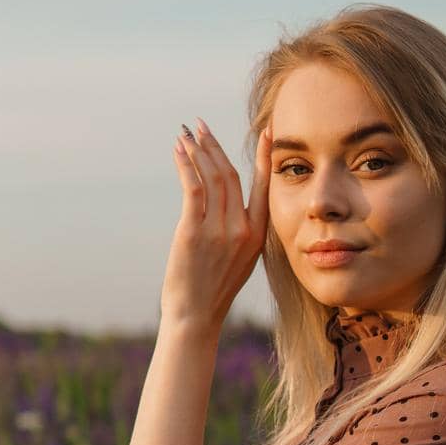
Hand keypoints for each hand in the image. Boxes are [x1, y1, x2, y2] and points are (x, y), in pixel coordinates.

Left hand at [161, 117, 271, 329]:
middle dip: (214, 146)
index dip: (265, 156)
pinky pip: (192, 188)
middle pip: (230, 175)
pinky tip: (178, 153)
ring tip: (186, 135)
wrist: (195, 317)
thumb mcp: (240, 260)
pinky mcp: (194, 232)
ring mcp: (219, 231)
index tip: (267, 130)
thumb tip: (228, 202)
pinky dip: (185, 166)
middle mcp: (242, 230)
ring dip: (197, 151)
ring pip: (211, 177)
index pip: (263, 186)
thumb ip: (240, 230)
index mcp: (258, 235)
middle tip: (201, 127)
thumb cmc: (213, 290)